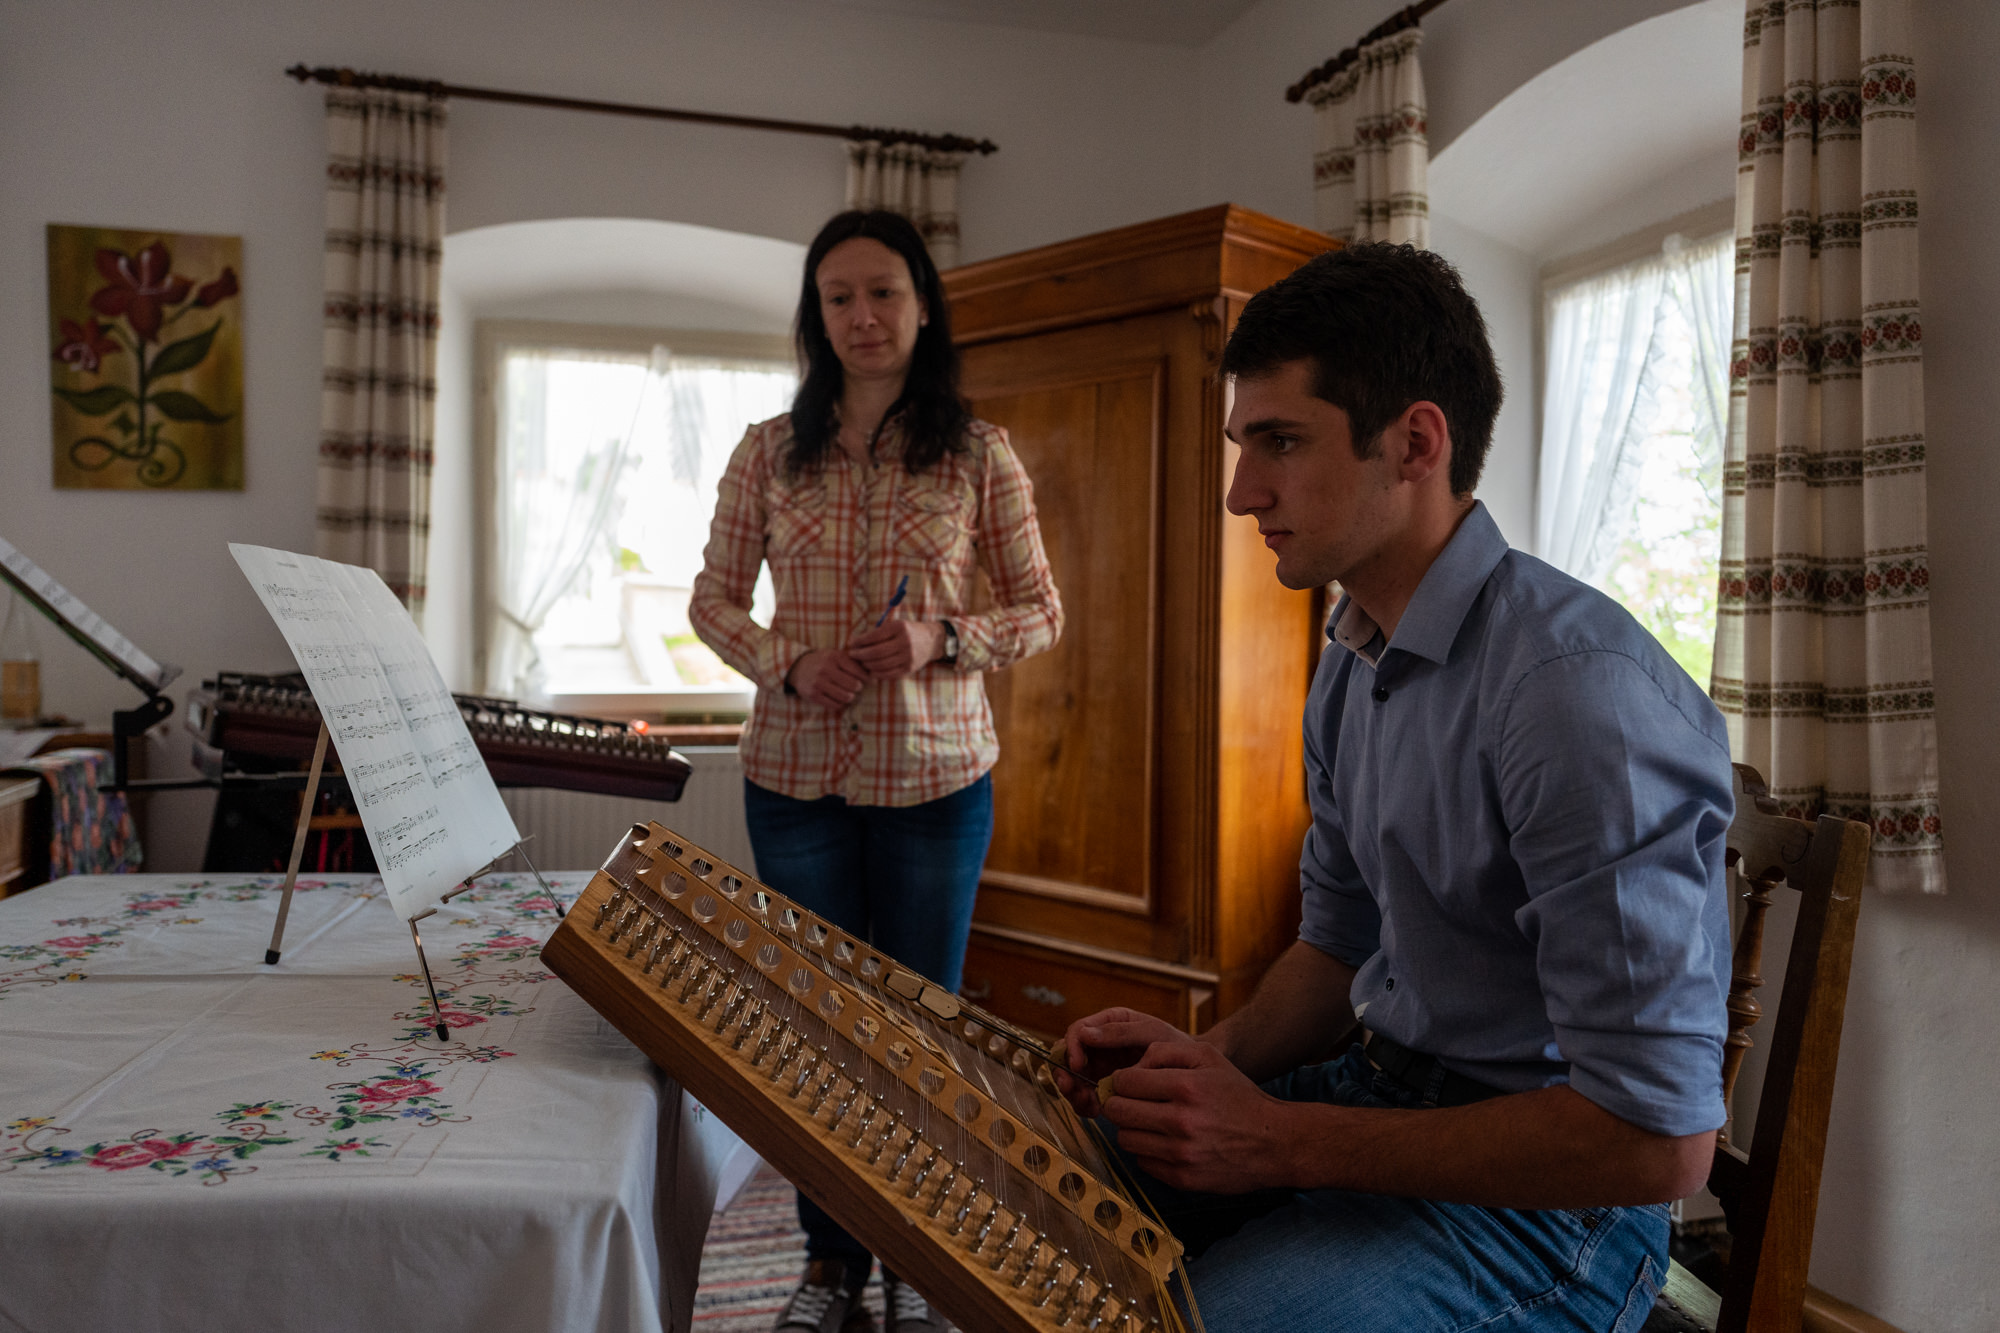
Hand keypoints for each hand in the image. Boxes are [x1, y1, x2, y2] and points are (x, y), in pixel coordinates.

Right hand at [786, 648, 868, 708]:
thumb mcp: (836, 656)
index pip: (858, 671)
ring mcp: (818, 683)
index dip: (866, 678)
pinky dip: (840, 704)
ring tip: (849, 694)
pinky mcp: (813, 695)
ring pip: (845, 697)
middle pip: (853, 685)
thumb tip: (873, 678)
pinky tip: (839, 699)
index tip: (869, 681)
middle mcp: (825, 669)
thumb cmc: (823, 662)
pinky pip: (834, 705)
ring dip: (850, 697)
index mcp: (834, 657)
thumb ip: (853, 663)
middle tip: (856, 687)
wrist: (798, 668)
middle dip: (858, 688)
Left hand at [847, 619, 945, 679]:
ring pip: (882, 664)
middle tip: (852, 655)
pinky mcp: (910, 668)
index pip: (875, 636)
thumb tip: (855, 641)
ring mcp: (908, 657)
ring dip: (868, 664)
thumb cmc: (908, 631)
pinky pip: (890, 674)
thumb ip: (878, 632)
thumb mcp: (895, 625)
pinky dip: (877, 673)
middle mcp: (905, 642)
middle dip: (861, 654)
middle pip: (877, 652)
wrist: (932, 641)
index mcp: (900, 628)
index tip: (851, 643)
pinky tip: (871, 670)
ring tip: (861, 662)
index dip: (860, 641)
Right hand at [1054, 1008, 1196, 1117]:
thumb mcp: (1152, 1033)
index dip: (1071, 1048)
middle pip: (1069, 1057)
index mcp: (1110, 1023)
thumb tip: (1084, 1033)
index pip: (1078, 1031)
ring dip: (1074, 1092)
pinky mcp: (1107, 1087)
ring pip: (1074, 1078)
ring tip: (1087, 1103)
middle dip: (1067, 1074)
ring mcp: (1102, 1066)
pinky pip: (1086, 1095)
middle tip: (1073, 1089)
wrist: (1195, 1071)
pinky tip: (1095, 1110)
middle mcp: (1101, 1044)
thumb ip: (1120, 1032)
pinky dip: (1085, 1104)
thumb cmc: (1177, 1044)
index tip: (1076, 1066)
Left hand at [1096, 1040, 1293, 1194]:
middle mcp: (1181, 1121)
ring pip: (1125, 1139)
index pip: (1124, 1081)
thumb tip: (1130, 1067)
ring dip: (1131, 1128)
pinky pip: (1142, 1162)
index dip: (1121, 1079)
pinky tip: (1164, 1141)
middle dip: (1118, 1103)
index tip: (1129, 1083)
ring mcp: (1181, 1154)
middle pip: (1117, 1111)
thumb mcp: (1209, 1057)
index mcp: (1186, 1087)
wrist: (1273, 1142)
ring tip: (1149, 1121)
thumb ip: (1165, 1051)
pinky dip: (1147, 1151)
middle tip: (1130, 1102)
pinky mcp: (1182, 1178)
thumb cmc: (1238, 1095)